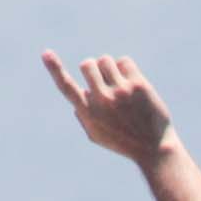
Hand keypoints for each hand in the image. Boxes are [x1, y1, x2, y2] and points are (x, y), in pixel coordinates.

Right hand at [42, 50, 175, 164]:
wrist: (154, 148)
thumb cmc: (123, 142)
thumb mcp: (98, 135)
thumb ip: (83, 116)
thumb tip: (80, 94)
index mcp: (88, 113)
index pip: (66, 87)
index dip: (54, 69)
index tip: (46, 53)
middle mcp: (102, 100)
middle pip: (87, 64)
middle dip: (93, 68)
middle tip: (104, 81)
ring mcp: (121, 91)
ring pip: (105, 60)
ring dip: (110, 68)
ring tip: (119, 85)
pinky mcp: (138, 85)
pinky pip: (124, 61)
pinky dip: (125, 68)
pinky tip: (132, 83)